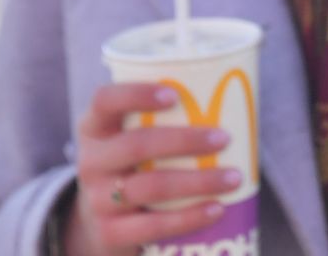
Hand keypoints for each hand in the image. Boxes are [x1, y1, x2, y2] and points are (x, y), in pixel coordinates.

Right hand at [63, 82, 241, 255]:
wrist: (101, 223)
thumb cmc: (135, 165)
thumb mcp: (130, 138)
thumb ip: (164, 119)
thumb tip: (236, 99)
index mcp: (95, 127)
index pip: (105, 100)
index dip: (136, 95)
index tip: (175, 94)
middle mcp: (91, 162)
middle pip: (136, 146)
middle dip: (184, 141)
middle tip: (224, 138)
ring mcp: (98, 200)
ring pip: (150, 187)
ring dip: (198, 181)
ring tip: (233, 177)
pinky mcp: (110, 233)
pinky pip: (153, 225)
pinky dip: (189, 218)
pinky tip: (217, 209)